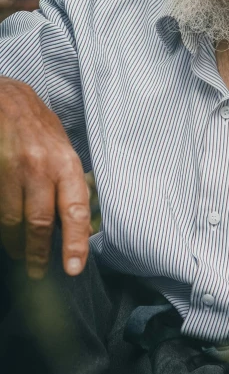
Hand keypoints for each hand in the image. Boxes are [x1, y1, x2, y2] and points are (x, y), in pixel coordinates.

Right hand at [0, 77, 89, 278]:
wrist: (8, 101)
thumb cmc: (41, 130)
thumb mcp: (65, 152)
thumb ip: (70, 186)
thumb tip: (77, 226)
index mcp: (66, 165)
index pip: (74, 210)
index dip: (75, 243)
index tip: (73, 269)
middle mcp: (41, 167)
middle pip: (39, 223)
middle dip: (38, 254)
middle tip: (38, 272)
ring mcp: (14, 169)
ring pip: (13, 220)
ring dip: (16, 244)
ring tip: (19, 254)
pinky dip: (4, 225)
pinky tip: (7, 233)